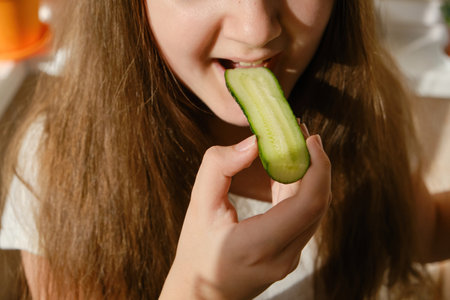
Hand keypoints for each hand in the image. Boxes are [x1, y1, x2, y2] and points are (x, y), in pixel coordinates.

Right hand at [160, 134, 330, 299]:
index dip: (317, 167)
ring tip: (296, 146)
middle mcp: (283, 256)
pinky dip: (301, 190)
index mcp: (260, 245)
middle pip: (318, 204)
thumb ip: (219, 168)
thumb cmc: (196, 250)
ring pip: (315, 210)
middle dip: (317, 164)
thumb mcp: (198, 206)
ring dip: (311, 175)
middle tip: (303, 133)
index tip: (309, 138)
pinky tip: (288, 169)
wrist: (201, 292)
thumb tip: (253, 142)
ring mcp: (290, 258)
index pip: (308, 204)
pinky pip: (304, 217)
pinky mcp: (290, 254)